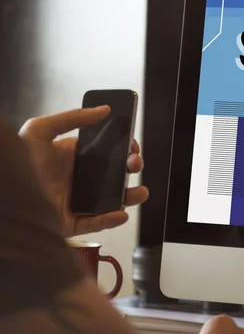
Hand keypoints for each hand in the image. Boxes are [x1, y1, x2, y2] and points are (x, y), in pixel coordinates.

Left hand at [18, 106, 148, 237]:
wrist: (4, 196)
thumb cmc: (15, 163)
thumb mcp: (39, 131)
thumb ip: (71, 118)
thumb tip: (102, 110)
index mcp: (73, 158)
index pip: (106, 153)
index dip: (123, 149)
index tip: (132, 146)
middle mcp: (78, 180)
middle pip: (114, 176)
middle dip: (130, 170)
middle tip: (134, 164)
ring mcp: (77, 201)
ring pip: (112, 201)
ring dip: (129, 196)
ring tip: (139, 192)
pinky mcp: (73, 222)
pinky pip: (98, 223)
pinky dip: (112, 220)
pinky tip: (120, 213)